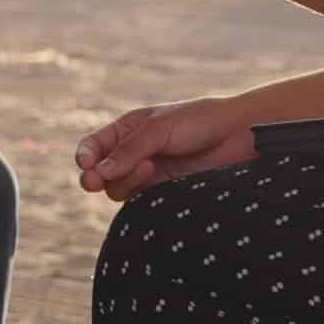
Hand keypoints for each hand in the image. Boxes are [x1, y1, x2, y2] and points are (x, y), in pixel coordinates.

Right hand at [74, 97, 256, 200]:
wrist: (238, 136)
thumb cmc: (199, 122)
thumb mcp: (159, 128)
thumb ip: (129, 150)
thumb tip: (99, 173)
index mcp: (128, 129)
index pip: (93, 146)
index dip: (84, 156)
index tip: (86, 164)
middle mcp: (134, 153)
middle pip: (100, 172)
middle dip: (94, 176)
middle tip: (93, 181)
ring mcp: (149, 174)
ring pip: (117, 188)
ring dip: (125, 181)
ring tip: (149, 167)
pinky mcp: (164, 192)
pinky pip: (140, 201)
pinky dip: (140, 193)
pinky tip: (155, 177)